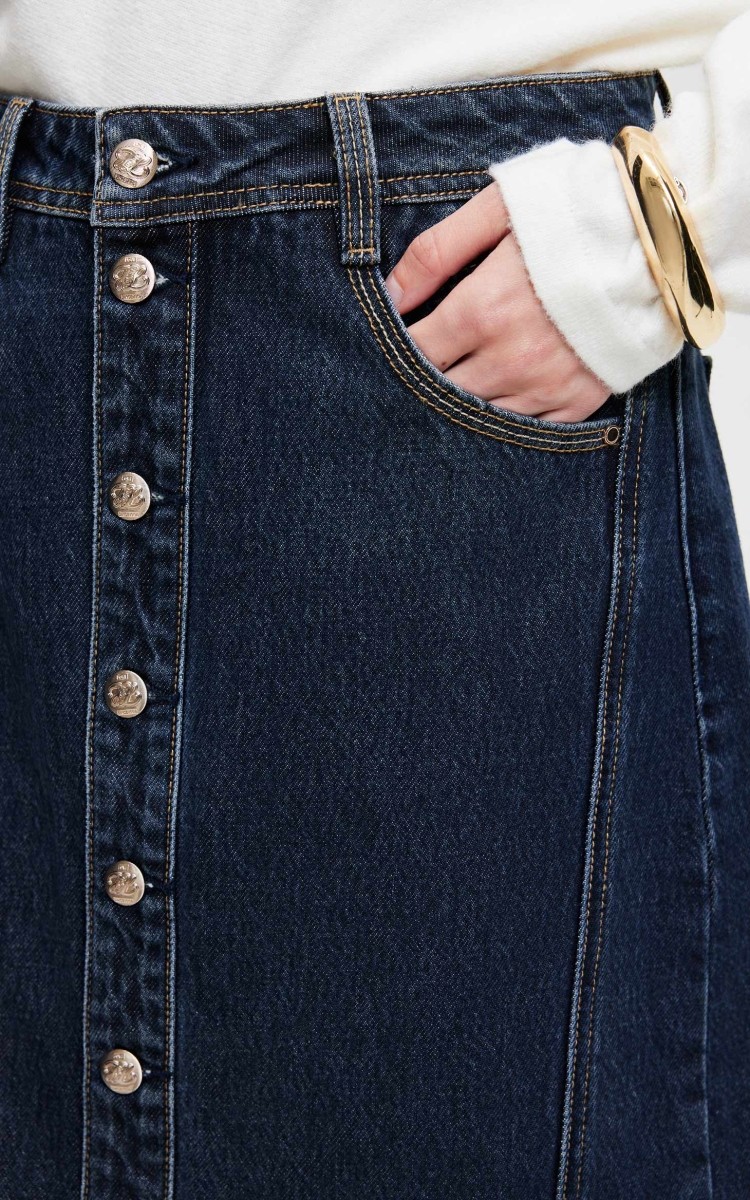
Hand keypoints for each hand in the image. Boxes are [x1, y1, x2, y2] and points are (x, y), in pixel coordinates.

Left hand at [383, 182, 611, 422]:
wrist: (661, 238)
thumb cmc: (573, 214)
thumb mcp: (497, 209)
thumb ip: (435, 252)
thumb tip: (388, 294)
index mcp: (482, 310)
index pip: (413, 351)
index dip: (395, 349)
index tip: (390, 343)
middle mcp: (510, 358)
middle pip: (439, 391)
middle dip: (420, 381)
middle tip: (417, 367)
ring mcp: (545, 386)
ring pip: (477, 417)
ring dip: (459, 404)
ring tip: (454, 384)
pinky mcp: (577, 401)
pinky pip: (525, 429)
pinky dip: (505, 418)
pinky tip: (499, 397)